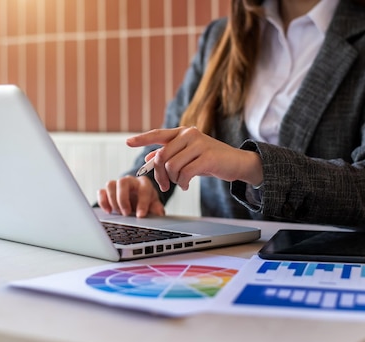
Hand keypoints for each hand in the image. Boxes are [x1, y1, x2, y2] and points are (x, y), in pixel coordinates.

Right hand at [97, 175, 165, 217]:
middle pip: (122, 182)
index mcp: (144, 183)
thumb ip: (157, 208)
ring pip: (110, 185)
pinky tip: (108, 211)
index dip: (142, 203)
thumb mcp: (154, 205)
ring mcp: (117, 185)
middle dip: (123, 199)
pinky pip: (101, 191)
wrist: (137, 201)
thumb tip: (159, 213)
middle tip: (126, 213)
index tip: (141, 215)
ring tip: (118, 212)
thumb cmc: (146, 202)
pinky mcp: (107, 191)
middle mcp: (130, 181)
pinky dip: (103, 201)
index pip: (143, 189)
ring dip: (113, 200)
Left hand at [127, 127, 262, 191]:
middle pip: (162, 156)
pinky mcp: (207, 157)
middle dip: (159, 175)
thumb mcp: (188, 155)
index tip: (127, 142)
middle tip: (165, 185)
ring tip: (181, 183)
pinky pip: (185, 173)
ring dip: (174, 180)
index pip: (158, 134)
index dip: (142, 138)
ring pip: (172, 166)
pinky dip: (183, 183)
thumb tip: (147, 158)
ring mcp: (199, 144)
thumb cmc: (210, 159)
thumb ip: (170, 154)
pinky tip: (187, 185)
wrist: (237, 162)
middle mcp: (189, 134)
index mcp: (183, 132)